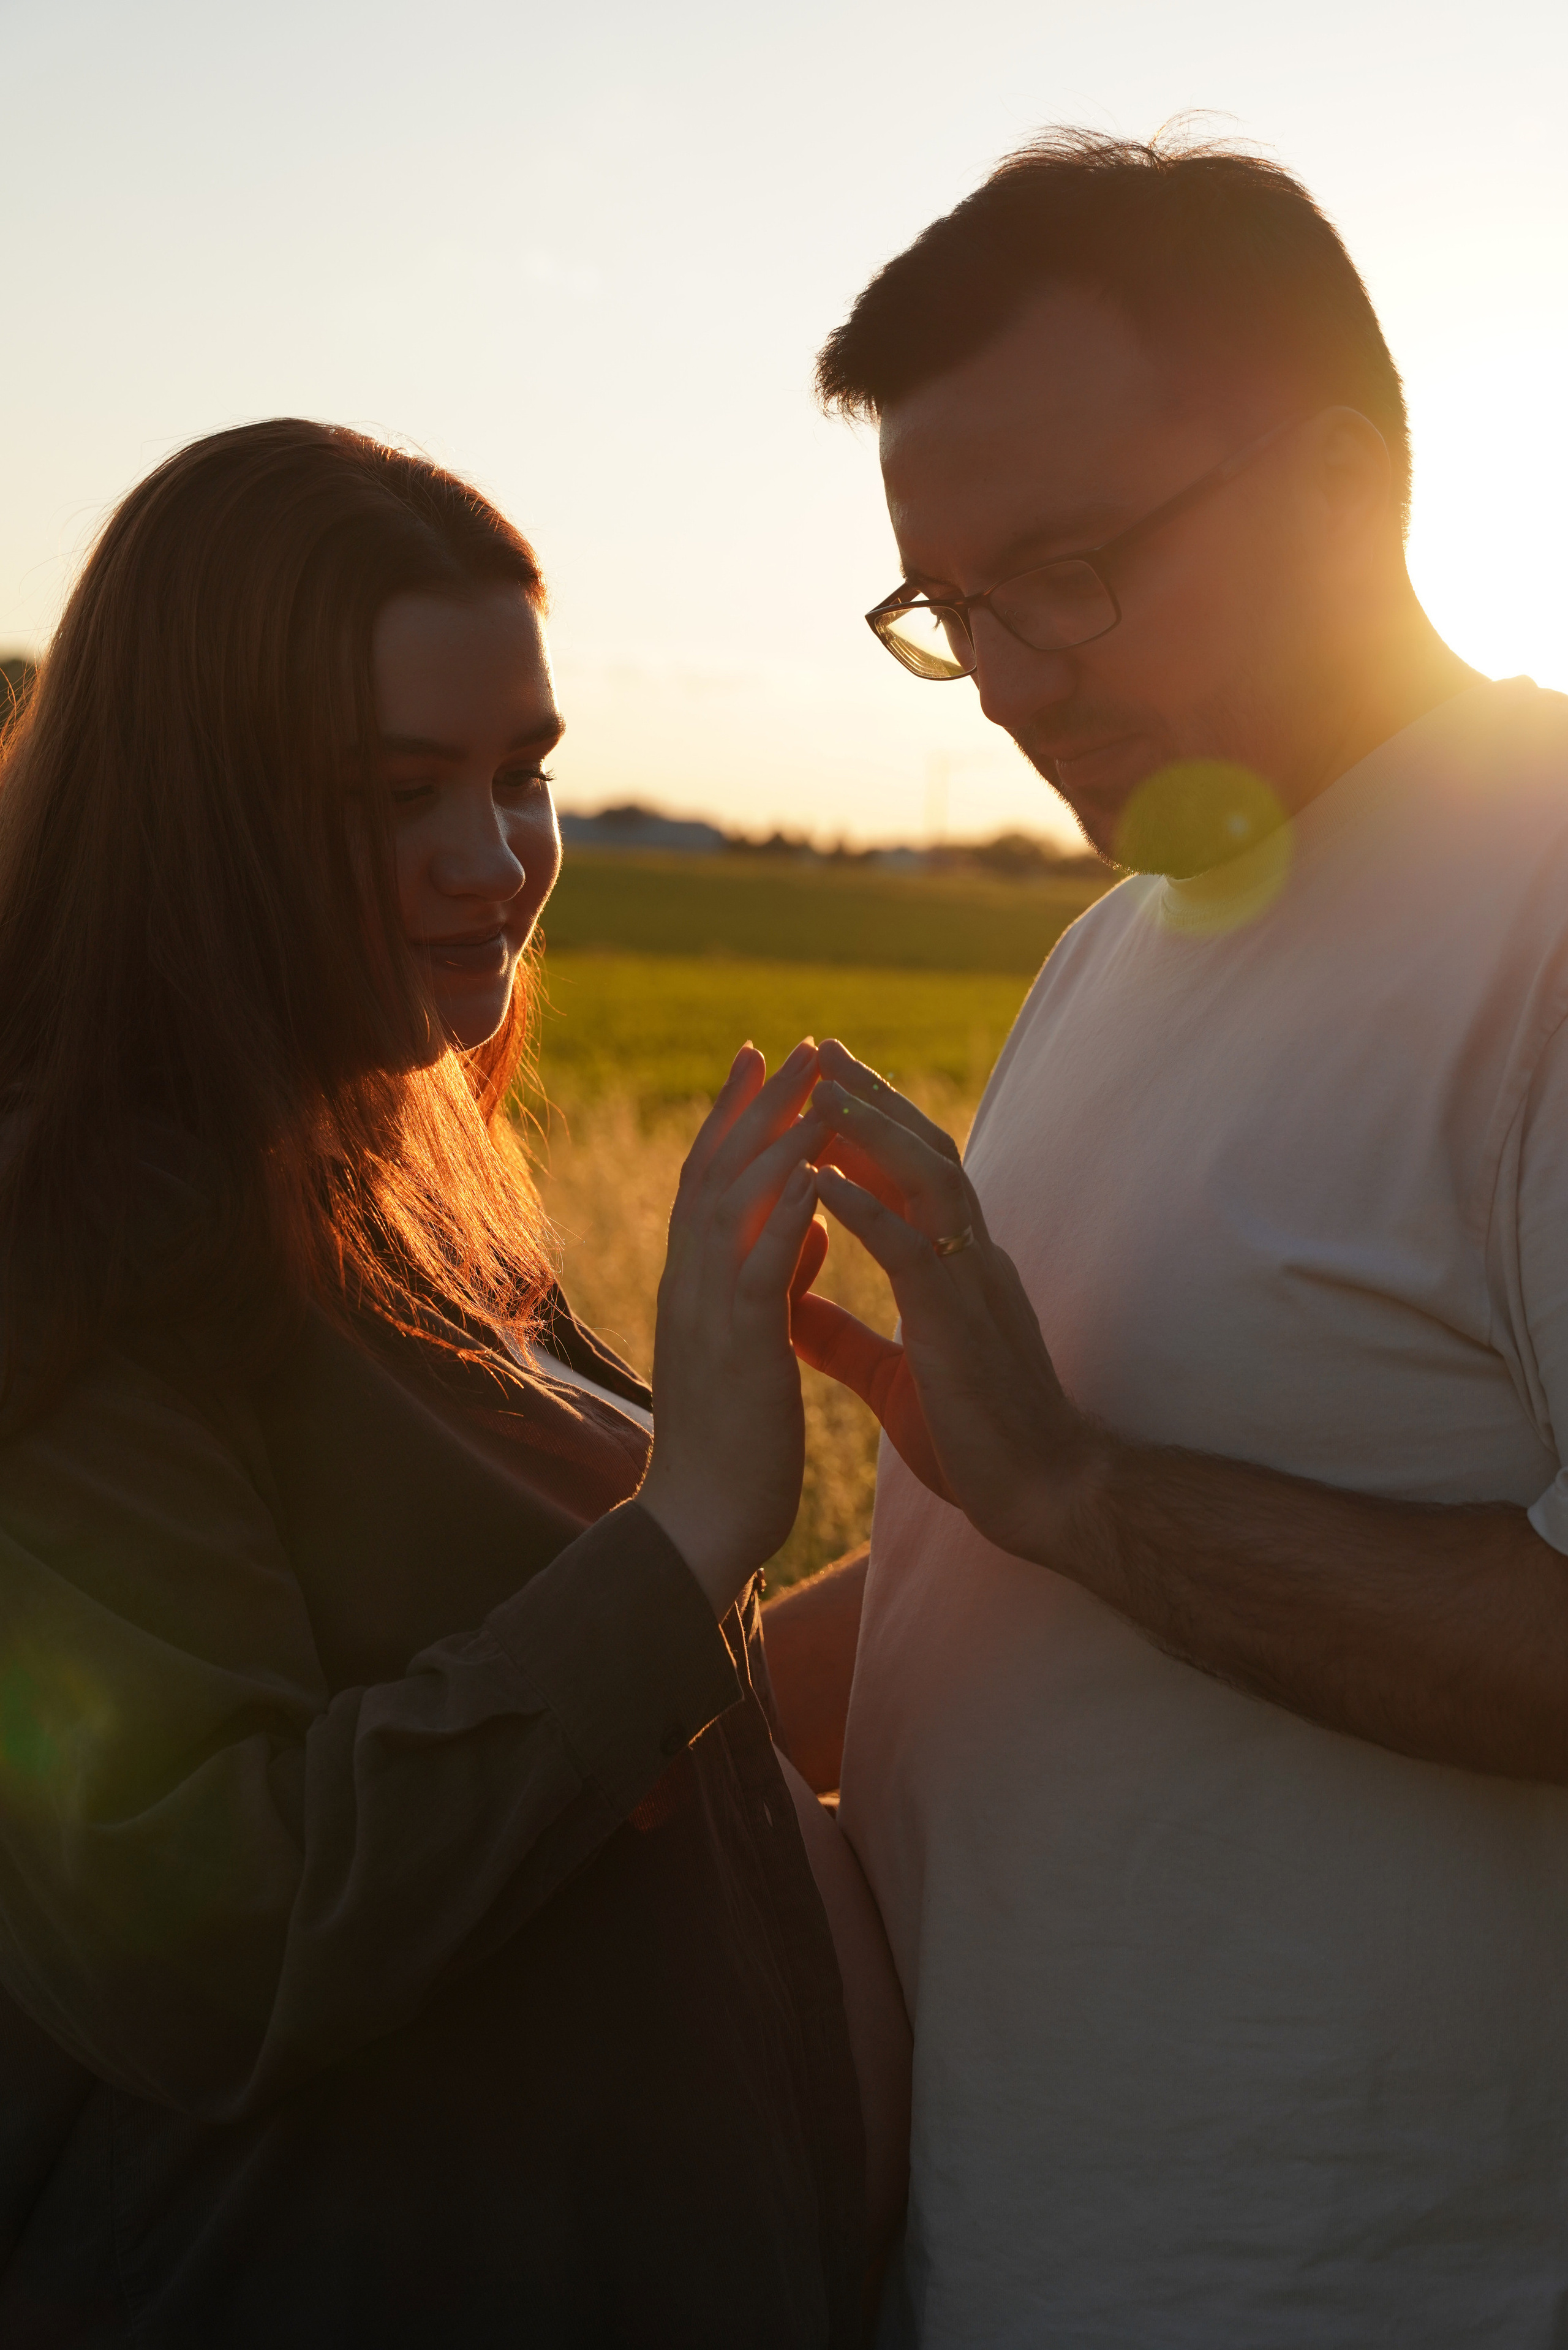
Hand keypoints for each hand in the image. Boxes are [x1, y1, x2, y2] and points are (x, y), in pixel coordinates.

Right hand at [639, 1039, 825, 1615]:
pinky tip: (811, 1172)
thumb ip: (781, 1278)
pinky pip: (760, 1266)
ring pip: (734, 1204)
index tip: (768, 1063)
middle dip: (757, 1107)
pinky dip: (784, 1213)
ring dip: (775, 1139)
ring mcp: (708, 1313)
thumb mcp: (760, 1343)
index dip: (740, 1119)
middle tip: (792, 1046)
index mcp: (699, 1285)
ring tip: (810, 1083)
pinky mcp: (739, 1348)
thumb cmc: (736, 1440)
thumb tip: (812, 1225)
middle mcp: (693, 1285)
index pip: (714, 1181)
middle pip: (718, 1172)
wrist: (705, 1521)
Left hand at [797, 1040, 1101, 1563]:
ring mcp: (973, 1286)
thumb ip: (846, 1338)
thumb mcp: (892, 1378)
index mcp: (956, 1272)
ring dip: (871, 1132)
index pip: (917, 1177)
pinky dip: (868, 1211)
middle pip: (926, 1153)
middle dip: (873, 1100)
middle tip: (821, 1053)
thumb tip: (791, 1309)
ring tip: (819, 1092)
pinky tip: (823, 1183)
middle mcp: (972, 1261)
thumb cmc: (975, 1442)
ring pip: (927, 1181)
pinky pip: (914, 1251)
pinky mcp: (961, 1326)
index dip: (872, 1128)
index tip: (824, 1087)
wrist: (1041, 1498)